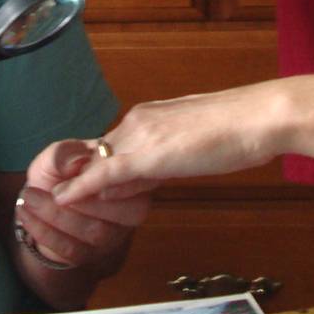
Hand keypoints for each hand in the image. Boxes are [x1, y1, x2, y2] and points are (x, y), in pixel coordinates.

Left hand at [14, 139, 150, 272]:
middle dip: (79, 199)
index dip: (104, 178)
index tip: (72, 171)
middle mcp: (131, 210)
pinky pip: (73, 249)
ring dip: (56, 215)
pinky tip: (25, 215)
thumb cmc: (60, 171)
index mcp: (131, 180)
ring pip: (94, 232)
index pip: (131, 182)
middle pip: (119, 212)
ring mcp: (113, 236)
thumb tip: (75, 162)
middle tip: (44, 185)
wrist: (44, 198)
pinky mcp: (92, 254)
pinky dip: (46, 232)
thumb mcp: (58, 155)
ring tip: (28, 198)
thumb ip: (65, 154)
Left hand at [52, 84, 282, 204]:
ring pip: (99, 162)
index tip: (82, 177)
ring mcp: (141, 135)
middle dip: (84, 175)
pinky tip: (63, 198)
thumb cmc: (239, 129)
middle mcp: (139, 119)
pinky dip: (80, 187)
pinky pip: (104, 173)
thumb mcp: (195, 141)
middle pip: (101, 152)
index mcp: (151, 114)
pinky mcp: (147, 155)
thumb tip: (151, 171)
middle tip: (64, 195)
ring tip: (56, 199)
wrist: (256, 118)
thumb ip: (167, 153)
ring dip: (80, 183)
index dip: (99, 164)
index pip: (115, 142)